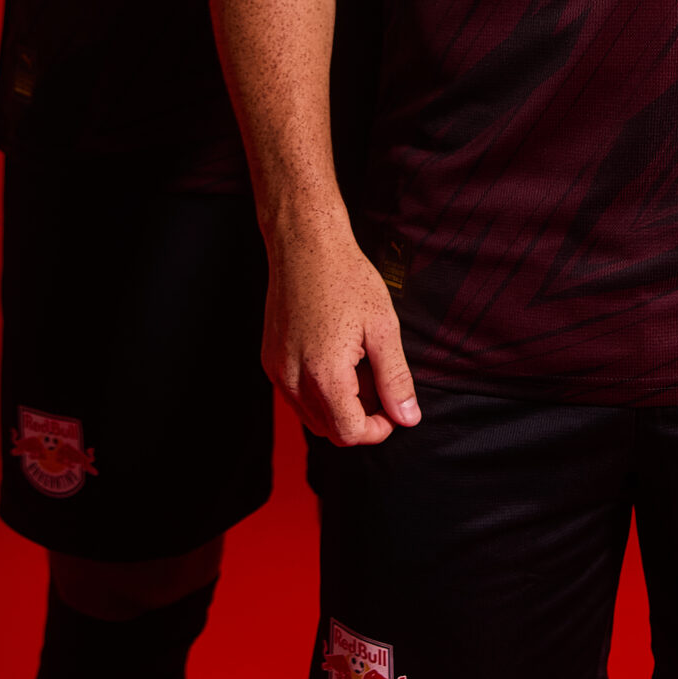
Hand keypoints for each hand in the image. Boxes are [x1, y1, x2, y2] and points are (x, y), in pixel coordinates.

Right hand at [263, 221, 420, 445]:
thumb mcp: (384, 328)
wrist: (305, 245)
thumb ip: (395, 379)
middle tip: (380, 386)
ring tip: (360, 370)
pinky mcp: (270, 360)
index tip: (393, 408)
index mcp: (325, 373)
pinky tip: (337, 361)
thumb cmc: (347, 278)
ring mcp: (277, 370)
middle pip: (329, 431)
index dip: (377, 429)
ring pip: (311, 417)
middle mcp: (293, 378)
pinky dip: (318, 393)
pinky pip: (295, 397)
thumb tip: (408, 419)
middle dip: (360, 420)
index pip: (349, 433)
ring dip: (338, 409)